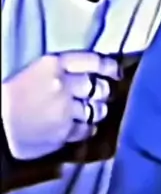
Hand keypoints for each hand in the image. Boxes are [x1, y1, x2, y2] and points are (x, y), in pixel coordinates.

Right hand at [2, 51, 121, 160]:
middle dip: (103, 92)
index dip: (109, 67)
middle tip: (100, 95)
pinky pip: (87, 129)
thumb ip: (63, 70)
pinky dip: (86, 129)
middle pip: (100, 88)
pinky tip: (80, 127)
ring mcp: (65, 110)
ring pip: (98, 110)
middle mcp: (63, 85)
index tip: (116, 72)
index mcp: (54, 64)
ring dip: (97, 111)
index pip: (93, 61)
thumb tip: (90, 74)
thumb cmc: (12, 95)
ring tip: (89, 112)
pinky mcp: (64, 132)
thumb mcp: (37, 70)